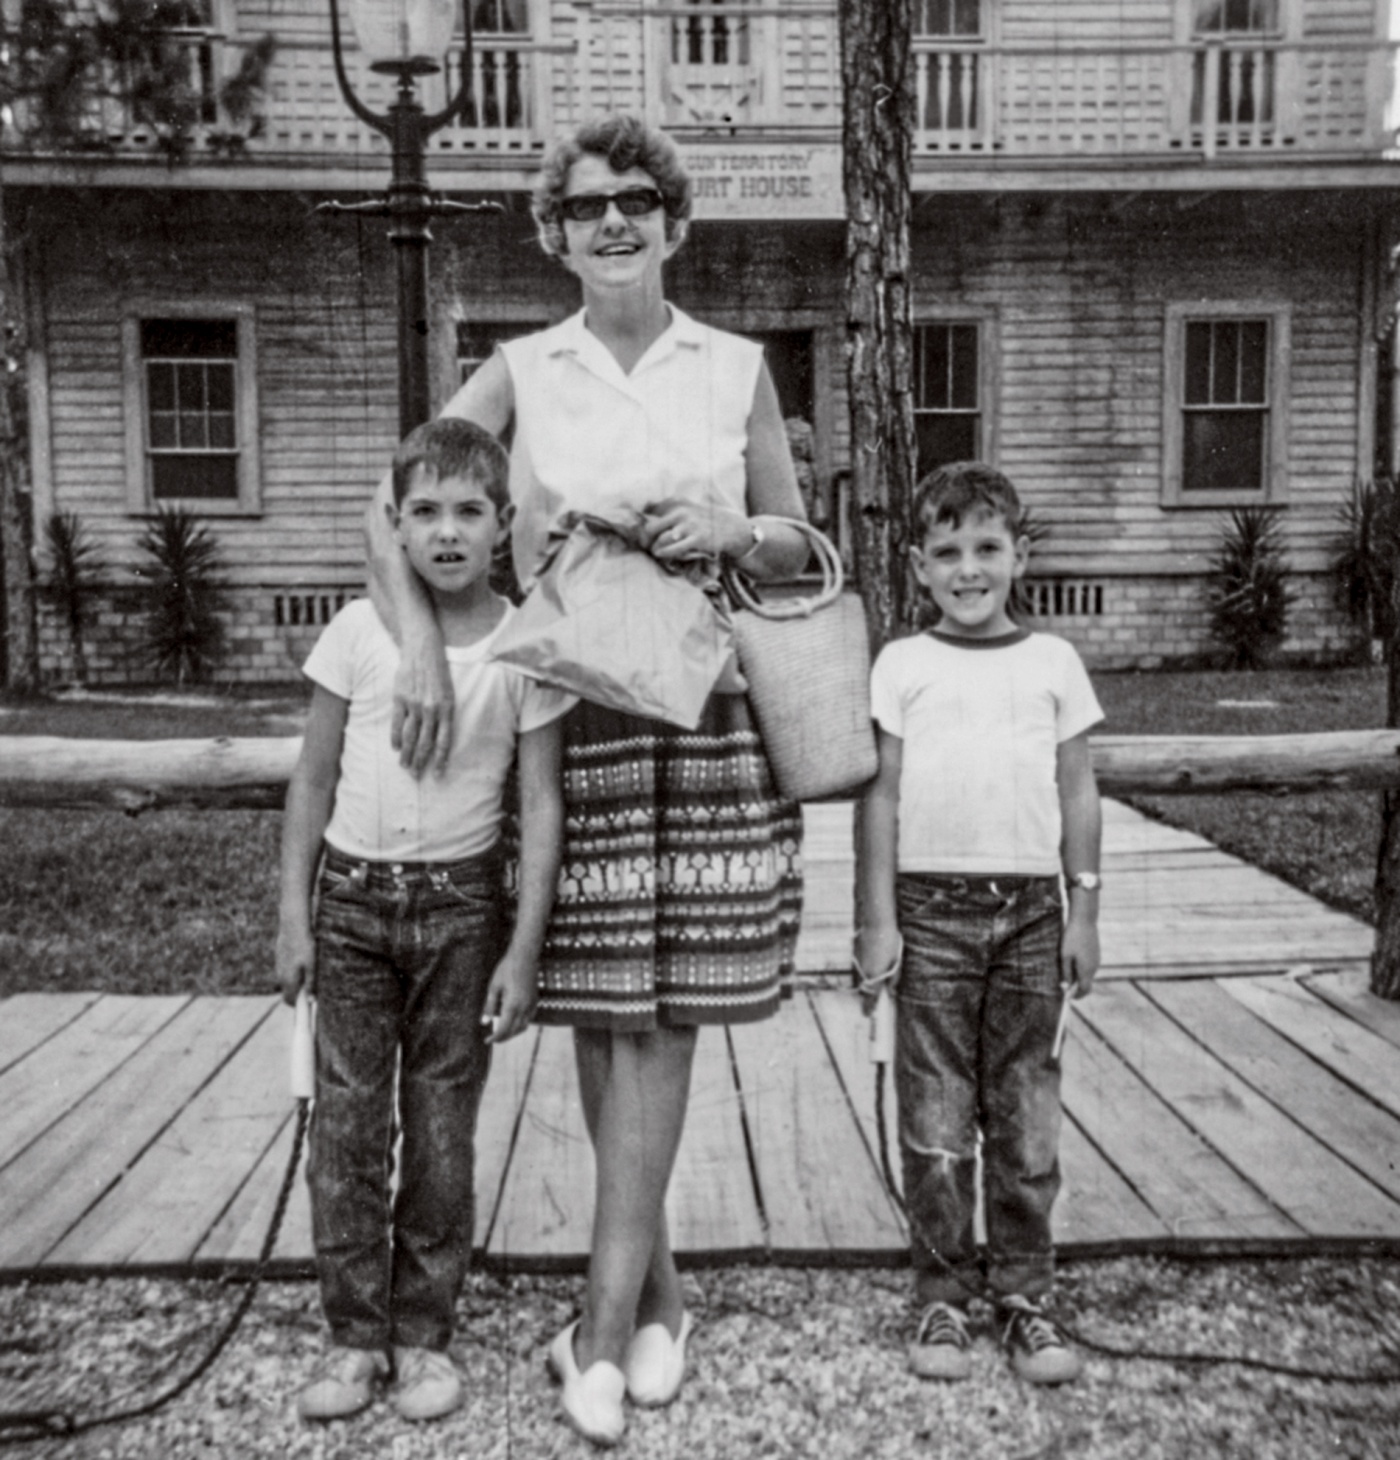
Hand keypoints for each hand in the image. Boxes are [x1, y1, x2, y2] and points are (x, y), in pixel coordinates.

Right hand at [276, 920, 314, 1005]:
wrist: (293, 927)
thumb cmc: (305, 947)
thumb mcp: (312, 967)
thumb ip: (311, 984)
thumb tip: (311, 1000)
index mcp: (289, 981)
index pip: (290, 1001)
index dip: (298, 1005)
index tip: (308, 1004)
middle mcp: (281, 977)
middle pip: (287, 993)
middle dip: (297, 995)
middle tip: (311, 989)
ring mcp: (279, 968)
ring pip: (287, 982)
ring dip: (296, 983)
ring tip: (309, 974)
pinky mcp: (279, 960)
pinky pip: (285, 972)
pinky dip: (293, 973)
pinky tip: (302, 964)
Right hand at [391, 630, 454, 776]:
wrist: (424, 648)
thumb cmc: (438, 672)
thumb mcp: (449, 692)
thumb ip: (444, 713)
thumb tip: (438, 735)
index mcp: (448, 708)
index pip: (444, 741)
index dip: (440, 760)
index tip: (437, 775)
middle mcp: (431, 709)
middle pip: (425, 742)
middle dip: (420, 762)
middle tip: (415, 776)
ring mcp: (414, 704)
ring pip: (410, 736)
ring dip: (407, 754)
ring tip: (405, 766)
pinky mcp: (400, 698)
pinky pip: (396, 723)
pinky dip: (395, 737)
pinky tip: (395, 747)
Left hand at [481, 954, 536, 1042]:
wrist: (524, 957)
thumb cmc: (506, 969)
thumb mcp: (494, 987)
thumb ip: (489, 1006)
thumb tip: (484, 1022)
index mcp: (512, 1005)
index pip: (503, 1029)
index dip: (495, 1038)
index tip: (487, 1041)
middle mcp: (524, 1008)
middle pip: (514, 1031)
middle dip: (503, 1038)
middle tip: (493, 1039)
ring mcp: (531, 1004)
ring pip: (523, 1026)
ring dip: (513, 1032)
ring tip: (502, 1032)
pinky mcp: (535, 1000)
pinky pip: (530, 1018)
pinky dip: (521, 1024)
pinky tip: (514, 1020)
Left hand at [641, 499, 749, 563]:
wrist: (731, 527)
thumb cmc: (704, 520)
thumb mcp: (686, 508)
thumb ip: (668, 509)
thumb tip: (645, 511)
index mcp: (676, 502)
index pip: (648, 510)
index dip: (640, 525)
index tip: (640, 533)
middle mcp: (681, 511)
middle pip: (650, 528)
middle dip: (645, 540)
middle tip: (647, 546)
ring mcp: (689, 525)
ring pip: (661, 540)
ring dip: (656, 549)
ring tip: (657, 552)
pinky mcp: (697, 538)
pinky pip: (674, 549)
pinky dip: (667, 554)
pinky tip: (664, 555)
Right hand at [854, 924, 901, 1015]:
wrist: (875, 924)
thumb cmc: (889, 943)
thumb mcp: (896, 963)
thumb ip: (893, 980)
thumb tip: (891, 992)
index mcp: (875, 976)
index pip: (870, 998)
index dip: (869, 1008)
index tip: (867, 1015)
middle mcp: (863, 973)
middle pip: (864, 989)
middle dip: (868, 995)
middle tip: (872, 999)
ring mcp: (857, 964)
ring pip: (859, 979)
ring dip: (865, 981)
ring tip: (875, 976)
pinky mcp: (854, 956)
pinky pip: (857, 969)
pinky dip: (862, 971)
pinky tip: (871, 961)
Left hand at [1060, 913, 1099, 997]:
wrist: (1085, 920)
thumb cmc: (1072, 938)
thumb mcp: (1065, 956)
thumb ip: (1066, 972)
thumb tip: (1066, 986)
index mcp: (1087, 970)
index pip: (1084, 990)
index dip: (1076, 996)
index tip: (1067, 998)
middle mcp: (1095, 967)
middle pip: (1086, 983)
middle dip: (1076, 987)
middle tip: (1063, 985)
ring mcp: (1097, 960)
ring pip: (1088, 974)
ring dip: (1079, 977)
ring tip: (1066, 971)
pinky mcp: (1096, 953)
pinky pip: (1089, 966)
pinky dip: (1082, 969)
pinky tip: (1072, 961)